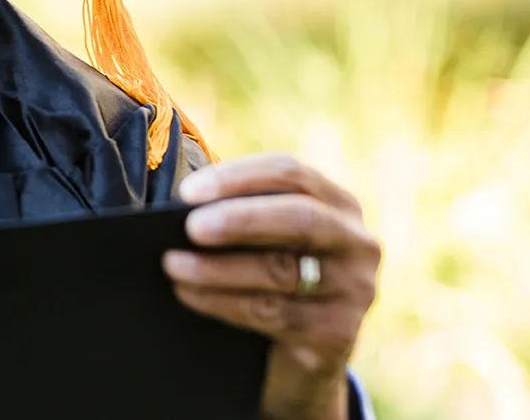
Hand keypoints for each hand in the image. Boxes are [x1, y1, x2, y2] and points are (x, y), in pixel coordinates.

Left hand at [162, 152, 379, 419]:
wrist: (303, 355)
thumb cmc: (271, 278)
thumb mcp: (266, 240)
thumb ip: (242, 215)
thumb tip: (184, 207)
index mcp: (338, 204)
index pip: (291, 173)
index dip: (238, 177)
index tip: (188, 191)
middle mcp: (357, 243)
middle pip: (301, 218)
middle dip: (241, 220)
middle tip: (190, 227)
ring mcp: (355, 290)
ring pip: (281, 271)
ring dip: (218, 267)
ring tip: (172, 264)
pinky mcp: (338, 334)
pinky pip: (273, 314)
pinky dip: (222, 301)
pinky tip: (189, 294)